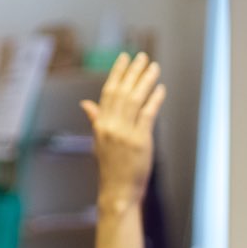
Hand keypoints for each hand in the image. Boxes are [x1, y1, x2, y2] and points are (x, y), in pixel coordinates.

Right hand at [83, 53, 164, 206]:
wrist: (117, 191)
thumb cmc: (111, 168)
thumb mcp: (99, 141)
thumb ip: (96, 120)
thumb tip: (86, 104)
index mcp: (101, 125)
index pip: (108, 92)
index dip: (117, 73)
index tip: (124, 58)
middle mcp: (111, 127)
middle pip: (122, 92)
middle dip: (132, 72)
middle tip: (142, 56)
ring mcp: (125, 134)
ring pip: (135, 100)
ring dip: (145, 81)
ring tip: (154, 67)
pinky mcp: (139, 141)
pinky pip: (147, 115)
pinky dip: (154, 100)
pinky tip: (160, 89)